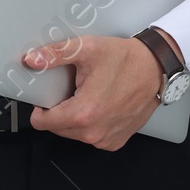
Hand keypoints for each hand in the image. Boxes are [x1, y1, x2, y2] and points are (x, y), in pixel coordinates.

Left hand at [19, 30, 181, 150]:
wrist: (156, 69)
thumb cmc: (127, 61)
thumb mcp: (88, 49)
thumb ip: (56, 54)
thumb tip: (33, 60)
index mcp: (83, 113)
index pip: (41, 123)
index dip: (40, 108)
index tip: (47, 97)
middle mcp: (94, 132)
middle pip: (57, 128)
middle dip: (59, 111)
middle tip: (74, 91)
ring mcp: (105, 139)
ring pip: (73, 134)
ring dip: (75, 118)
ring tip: (89, 96)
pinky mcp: (115, 141)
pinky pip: (91, 137)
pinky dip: (92, 124)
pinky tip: (101, 106)